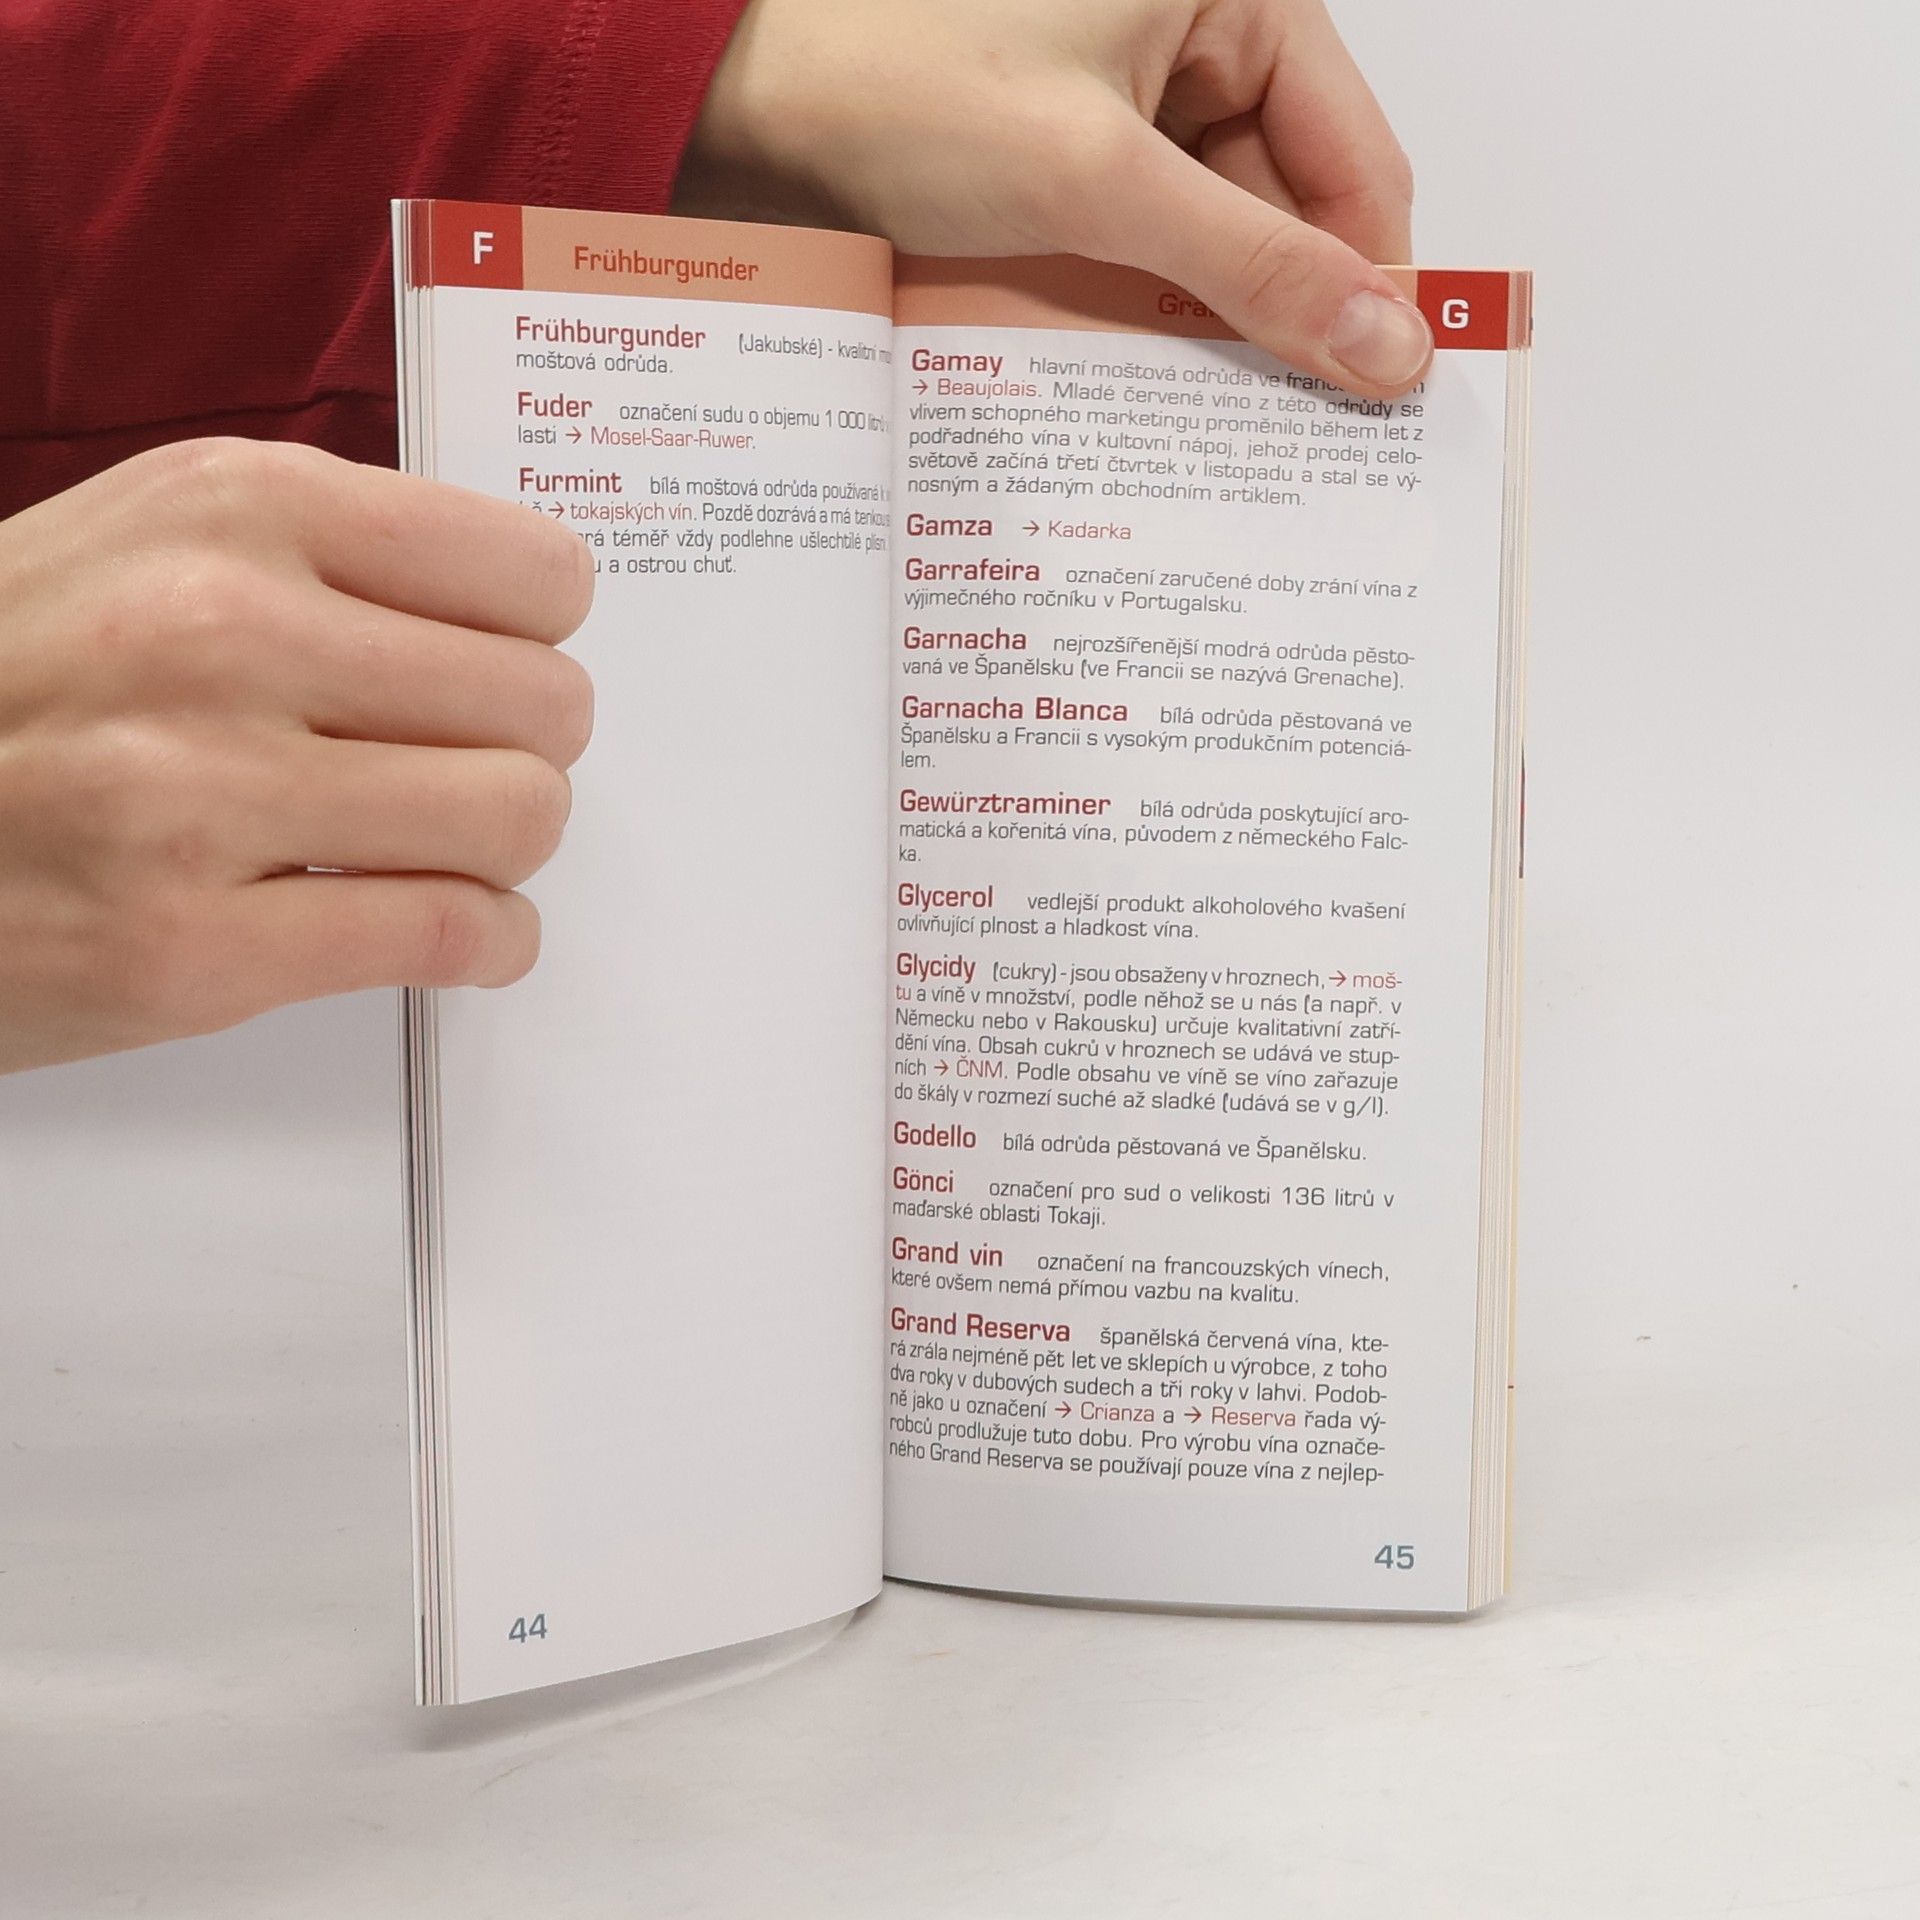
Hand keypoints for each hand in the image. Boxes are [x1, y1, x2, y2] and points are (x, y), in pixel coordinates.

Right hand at [0, 439, 594, 1073]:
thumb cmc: (15, 679)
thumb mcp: (153, 541)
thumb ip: (333, 560)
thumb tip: (522, 619)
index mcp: (233, 508)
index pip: (535, 575)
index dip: (536, 639)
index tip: (502, 668)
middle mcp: (222, 632)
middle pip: (544, 702)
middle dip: (528, 749)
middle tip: (472, 770)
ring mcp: (201, 796)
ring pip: (518, 816)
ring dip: (508, 848)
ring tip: (452, 848)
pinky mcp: (193, 948)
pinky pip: (454, 935)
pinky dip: (491, 944)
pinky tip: (460, 931)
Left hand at [682, 0, 1429, 395]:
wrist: (734, 99)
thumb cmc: (895, 82)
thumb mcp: (1098, 178)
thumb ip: (1251, 265)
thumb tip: (1387, 343)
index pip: (1355, 151)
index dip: (1373, 275)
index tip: (1382, 390)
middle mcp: (1191, 35)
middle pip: (1287, 202)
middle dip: (1282, 310)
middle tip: (1297, 435)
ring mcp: (1127, 101)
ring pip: (1210, 235)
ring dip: (1206, 324)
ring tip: (1213, 422)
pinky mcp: (1070, 157)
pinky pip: (1142, 245)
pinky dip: (1143, 311)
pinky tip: (1139, 380)